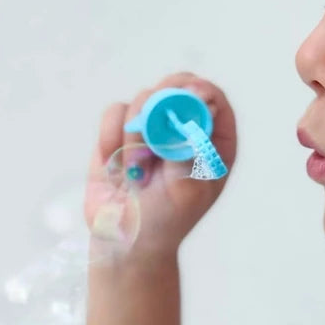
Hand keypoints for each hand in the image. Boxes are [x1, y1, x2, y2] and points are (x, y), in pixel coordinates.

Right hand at [84, 71, 237, 262]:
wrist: (125, 238)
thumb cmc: (165, 220)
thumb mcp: (188, 188)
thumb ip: (189, 147)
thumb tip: (191, 108)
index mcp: (214, 144)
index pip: (214, 100)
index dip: (200, 91)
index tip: (184, 96)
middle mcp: (185, 131)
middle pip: (180, 85)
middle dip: (164, 96)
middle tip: (151, 115)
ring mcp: (152, 128)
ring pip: (144, 98)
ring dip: (135, 133)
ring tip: (136, 169)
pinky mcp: (121, 132)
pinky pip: (115, 112)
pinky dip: (111, 134)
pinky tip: (114, 163)